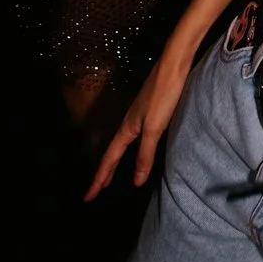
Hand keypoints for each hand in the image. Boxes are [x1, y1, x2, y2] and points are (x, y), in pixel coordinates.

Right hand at [84, 46, 193, 199]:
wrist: (174, 64)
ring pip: (122, 145)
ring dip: (115, 162)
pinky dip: (128, 150)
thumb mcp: (154, 128)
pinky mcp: (149, 110)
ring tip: (111, 176)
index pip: (109, 160)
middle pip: (112, 153)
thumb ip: (145, 154)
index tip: (87, 197)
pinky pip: (133, 137)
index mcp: (127, 129)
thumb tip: (135, 181)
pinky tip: (136, 149)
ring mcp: (138, 116)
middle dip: (103, 173)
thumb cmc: (163, 95)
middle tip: (95, 191)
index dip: (99, 179)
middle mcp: (129, 123)